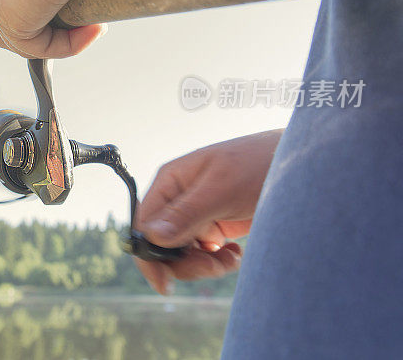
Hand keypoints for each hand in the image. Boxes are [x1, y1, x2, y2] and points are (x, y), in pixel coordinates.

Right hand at [134, 129, 283, 294]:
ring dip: (204, 264)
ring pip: (183, 253)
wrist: (301, 166)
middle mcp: (178, 198)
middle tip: (212, 266)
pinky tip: (235, 254)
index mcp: (170, 182)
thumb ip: (186, 212)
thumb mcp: (222, 189)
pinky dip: (218, 261)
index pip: (145, 224)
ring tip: (231, 258)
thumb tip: (152, 236)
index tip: (165, 282)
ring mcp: (197, 213)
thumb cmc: (260, 163)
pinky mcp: (216, 225)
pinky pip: (204, 254)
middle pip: (162, 244)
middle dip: (184, 263)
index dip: (149, 254)